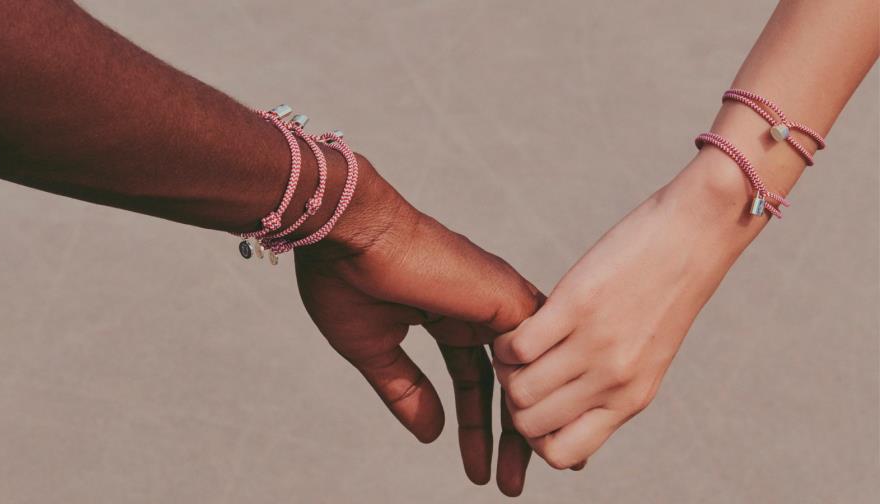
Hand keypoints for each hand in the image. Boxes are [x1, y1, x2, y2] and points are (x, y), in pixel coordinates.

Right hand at [295, 154, 539, 495]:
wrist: (346, 231)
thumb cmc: (346, 279)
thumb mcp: (375, 350)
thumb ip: (406, 391)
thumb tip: (432, 435)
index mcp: (449, 311)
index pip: (475, 377)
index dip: (479, 422)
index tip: (486, 465)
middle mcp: (480, 307)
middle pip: (506, 382)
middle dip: (509, 435)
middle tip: (513, 484)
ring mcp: (496, 301)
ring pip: (525, 374)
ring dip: (523, 428)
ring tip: (519, 478)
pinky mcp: (504, 298)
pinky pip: (534, 358)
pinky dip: (532, 400)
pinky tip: (527, 441)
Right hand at [493, 163, 741, 469]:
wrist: (695, 236)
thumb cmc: (663, 293)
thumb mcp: (645, 358)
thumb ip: (610, 389)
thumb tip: (564, 416)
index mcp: (630, 400)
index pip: (561, 453)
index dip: (535, 434)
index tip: (536, 402)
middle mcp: (614, 381)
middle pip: (530, 423)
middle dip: (512, 399)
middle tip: (518, 368)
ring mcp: (596, 345)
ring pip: (518, 388)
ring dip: (504, 368)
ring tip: (517, 344)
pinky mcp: (577, 305)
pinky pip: (519, 345)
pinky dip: (507, 338)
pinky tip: (520, 323)